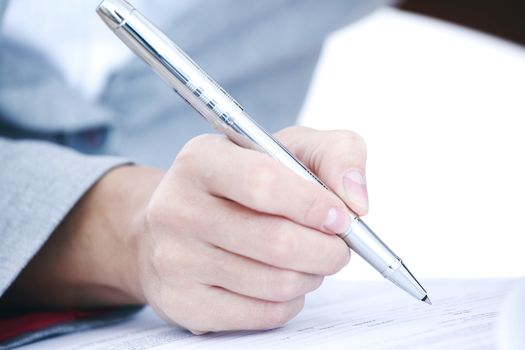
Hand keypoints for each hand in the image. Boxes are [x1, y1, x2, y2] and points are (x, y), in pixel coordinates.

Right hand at [135, 126, 367, 331]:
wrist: (177, 223)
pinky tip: (285, 281)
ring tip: (309, 261)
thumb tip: (356, 200)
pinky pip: (263, 314)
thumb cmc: (242, 183)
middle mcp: (178, 210)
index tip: (341, 217)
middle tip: (337, 246)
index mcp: (202, 161)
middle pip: (277, 242)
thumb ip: (334, 154)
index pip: (265, 184)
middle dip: (327, 250)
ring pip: (276, 284)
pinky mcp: (184, 303)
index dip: (314, 205)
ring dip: (312, 275)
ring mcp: (175, 261)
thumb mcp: (285, 148)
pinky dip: (291, 301)